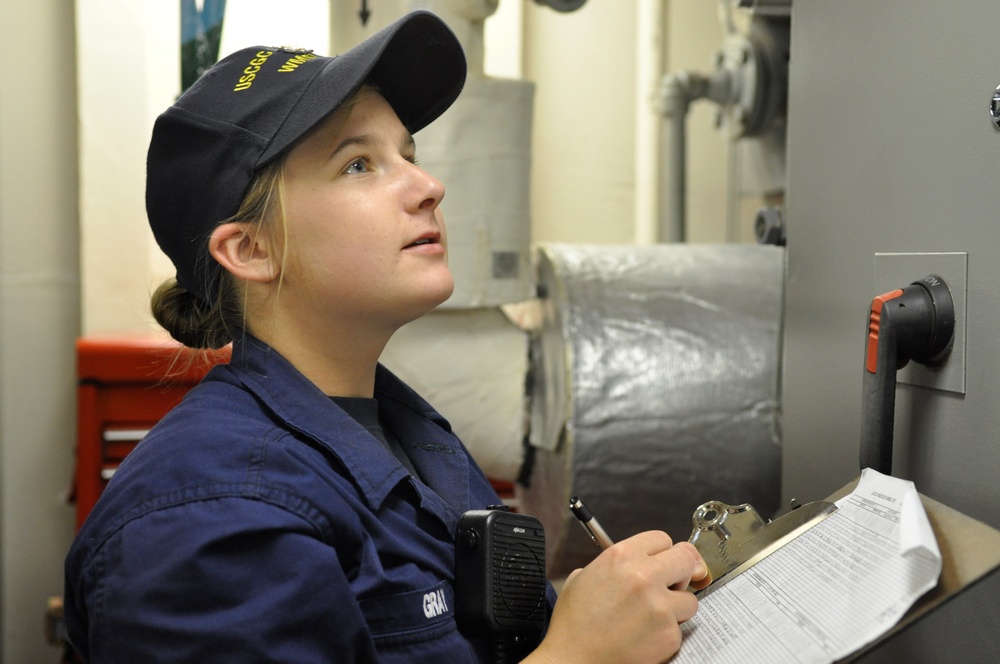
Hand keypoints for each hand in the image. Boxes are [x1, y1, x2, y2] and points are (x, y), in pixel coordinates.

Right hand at [525, 531, 707, 663]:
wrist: (573, 659)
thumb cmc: (574, 623)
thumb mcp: (583, 577)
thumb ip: (612, 564)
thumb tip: (636, 563)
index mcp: (621, 556)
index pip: (662, 538)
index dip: (663, 552)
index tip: (663, 562)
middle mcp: (643, 576)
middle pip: (686, 558)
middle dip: (682, 570)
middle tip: (675, 583)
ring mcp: (659, 606)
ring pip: (690, 598)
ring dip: (677, 606)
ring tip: (652, 617)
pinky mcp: (668, 634)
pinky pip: (680, 628)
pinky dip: (667, 633)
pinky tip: (645, 636)